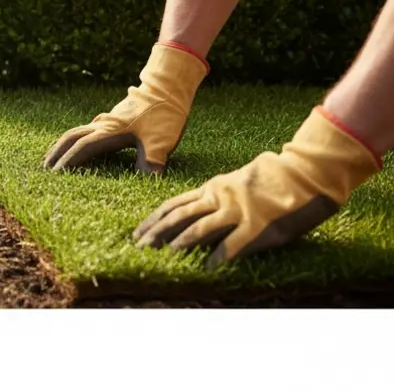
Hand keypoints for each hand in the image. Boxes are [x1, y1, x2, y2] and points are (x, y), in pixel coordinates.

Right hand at [43, 41, 208, 174]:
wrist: (167, 88)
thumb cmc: (164, 115)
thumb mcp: (161, 142)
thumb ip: (152, 162)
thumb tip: (149, 181)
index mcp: (110, 132)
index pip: (82, 148)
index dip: (68, 161)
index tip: (55, 174)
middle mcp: (103, 125)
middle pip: (71, 137)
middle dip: (56, 152)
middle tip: (44, 167)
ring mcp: (106, 120)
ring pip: (76, 131)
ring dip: (62, 144)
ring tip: (52, 156)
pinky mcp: (111, 118)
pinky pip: (85, 129)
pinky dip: (74, 139)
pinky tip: (76, 144)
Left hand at [133, 106, 382, 267]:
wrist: (303, 173)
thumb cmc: (270, 178)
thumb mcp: (235, 182)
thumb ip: (216, 195)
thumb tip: (195, 208)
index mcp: (212, 188)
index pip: (173, 204)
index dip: (153, 219)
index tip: (137, 232)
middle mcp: (219, 198)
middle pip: (179, 216)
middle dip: (157, 232)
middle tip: (139, 246)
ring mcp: (237, 211)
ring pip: (200, 227)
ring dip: (180, 242)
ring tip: (165, 253)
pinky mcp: (257, 225)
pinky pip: (233, 243)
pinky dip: (219, 256)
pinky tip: (208, 267)